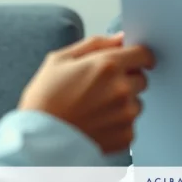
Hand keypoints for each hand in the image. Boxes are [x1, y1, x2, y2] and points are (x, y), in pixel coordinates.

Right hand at [18, 33, 154, 153]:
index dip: (138, 56)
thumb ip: (95, 44)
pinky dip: (119, 124)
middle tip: (101, 89)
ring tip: (95, 109)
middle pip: (142, 78)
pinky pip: (131, 124)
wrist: (38, 142)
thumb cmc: (44, 100)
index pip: (144, 54)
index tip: (133, 61)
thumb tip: (120, 39)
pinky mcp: (126, 136)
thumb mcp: (60, 60)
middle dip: (127, 80)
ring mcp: (125, 114)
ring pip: (137, 102)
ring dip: (123, 103)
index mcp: (108, 65)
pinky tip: (97, 124)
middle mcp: (122, 89)